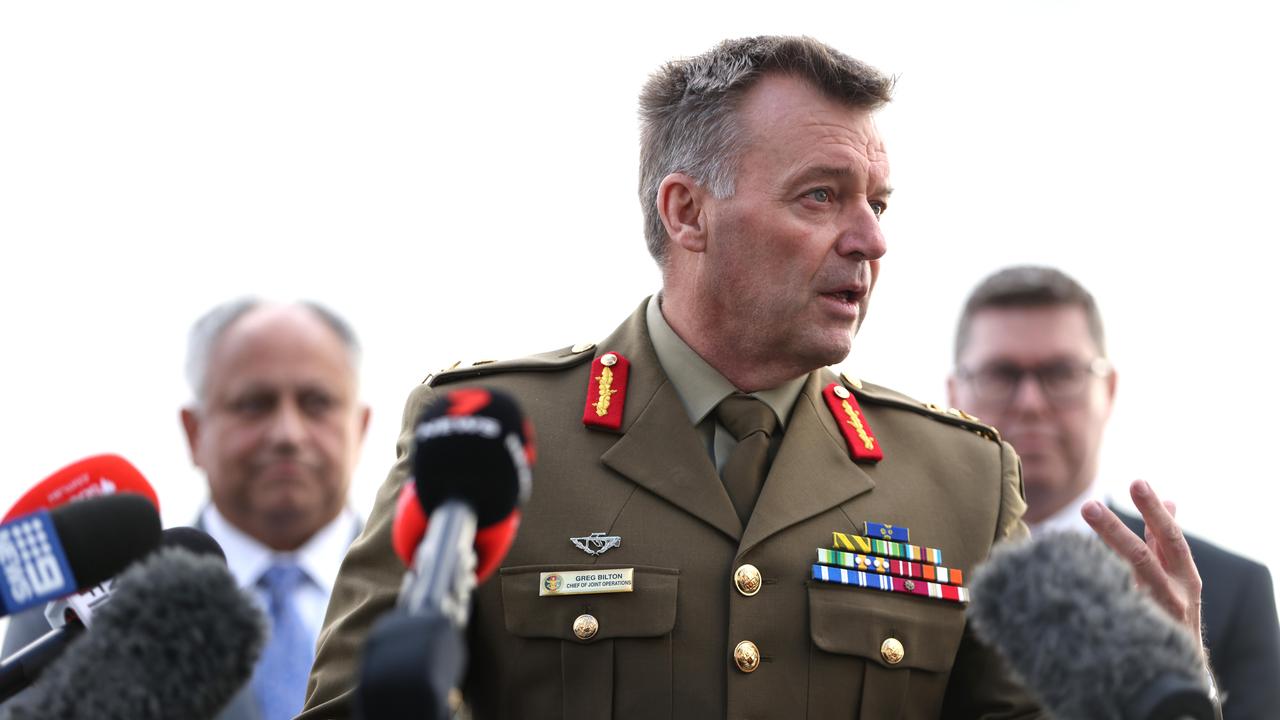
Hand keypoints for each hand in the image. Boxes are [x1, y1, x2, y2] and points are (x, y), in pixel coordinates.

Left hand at [1081, 480, 1205, 662]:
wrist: (1181, 672)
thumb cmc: (1176, 611)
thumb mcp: (1180, 577)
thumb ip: (1167, 542)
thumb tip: (1169, 500)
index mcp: (1186, 579)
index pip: (1171, 539)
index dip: (1155, 511)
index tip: (1137, 482)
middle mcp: (1172, 598)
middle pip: (1141, 559)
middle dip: (1115, 532)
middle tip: (1088, 505)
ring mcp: (1149, 618)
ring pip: (1120, 586)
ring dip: (1092, 563)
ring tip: (1065, 541)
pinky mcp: (1129, 635)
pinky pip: (1104, 612)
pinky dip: (1085, 594)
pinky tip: (1063, 577)